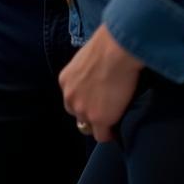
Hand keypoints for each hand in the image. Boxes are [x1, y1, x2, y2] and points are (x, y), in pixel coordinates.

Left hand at [58, 24, 144, 141]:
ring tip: (114, 116)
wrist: (116, 50)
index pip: (72, 98)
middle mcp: (70, 96)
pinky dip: (110, 134)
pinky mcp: (99, 119)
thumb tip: (94, 77)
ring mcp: (83, 109)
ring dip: (100, 122)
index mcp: (65, 80)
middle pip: (78, 114)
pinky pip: (102, 136)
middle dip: (90, 112)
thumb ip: (84, 74)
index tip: (97, 100)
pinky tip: (119, 127)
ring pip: (89, 126)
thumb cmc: (106, 46)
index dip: (85, 101)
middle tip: (106, 107)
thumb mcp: (85, 59)